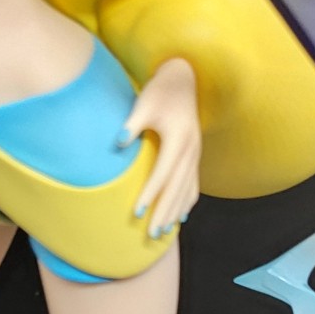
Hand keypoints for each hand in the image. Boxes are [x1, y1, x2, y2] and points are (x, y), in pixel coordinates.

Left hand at [120, 57, 201, 238]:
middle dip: (164, 211)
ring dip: (175, 212)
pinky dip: (187, 202)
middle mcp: (191, 150)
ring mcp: (196, 155)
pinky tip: (181, 218)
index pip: (163, 172)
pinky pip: (194, 185)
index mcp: (179, 139)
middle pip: (177, 187)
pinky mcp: (195, 157)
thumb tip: (118, 141)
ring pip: (187, 190)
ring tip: (164, 232)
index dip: (151, 193)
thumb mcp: (144, 103)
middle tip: (152, 233)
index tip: (137, 211)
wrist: (183, 80)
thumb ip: (132, 123)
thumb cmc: (160, 91)